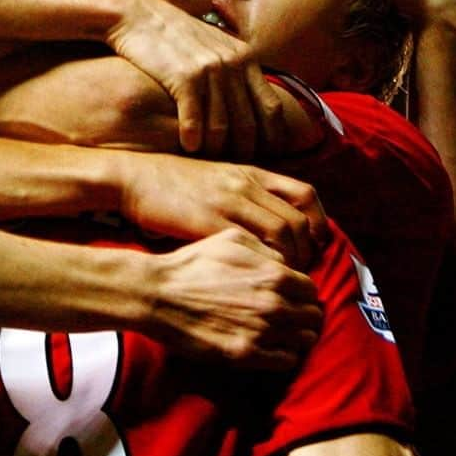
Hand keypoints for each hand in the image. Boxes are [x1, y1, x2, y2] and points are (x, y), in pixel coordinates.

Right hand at [107, 0, 286, 156]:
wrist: (138, 13)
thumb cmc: (173, 34)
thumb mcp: (212, 44)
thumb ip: (232, 68)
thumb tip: (245, 101)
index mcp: (245, 57)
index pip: (272, 106)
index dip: (273, 137)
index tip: (267, 156)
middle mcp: (233, 63)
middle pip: (250, 122)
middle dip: (245, 151)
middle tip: (237, 168)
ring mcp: (210, 69)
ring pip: (223, 125)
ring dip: (216, 150)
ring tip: (209, 161)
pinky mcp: (185, 75)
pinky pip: (195, 119)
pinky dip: (193, 138)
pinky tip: (188, 146)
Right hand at [118, 153, 328, 269]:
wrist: (137, 178)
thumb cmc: (175, 183)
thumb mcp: (220, 178)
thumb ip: (248, 194)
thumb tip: (274, 223)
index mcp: (251, 173)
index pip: (305, 195)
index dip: (319, 223)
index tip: (318, 245)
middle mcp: (246, 185)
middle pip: (298, 220)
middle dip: (308, 252)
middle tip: (303, 273)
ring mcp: (229, 202)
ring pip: (281, 234)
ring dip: (290, 262)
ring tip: (284, 282)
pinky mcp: (209, 222)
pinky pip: (251, 247)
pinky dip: (262, 267)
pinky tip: (258, 282)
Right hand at [147, 228, 322, 369]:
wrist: (159, 294)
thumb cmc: (193, 263)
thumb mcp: (232, 240)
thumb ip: (267, 250)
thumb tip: (285, 264)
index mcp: (275, 275)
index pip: (312, 290)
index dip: (304, 293)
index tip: (294, 297)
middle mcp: (275, 304)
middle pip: (313, 317)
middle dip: (305, 315)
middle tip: (291, 316)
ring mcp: (262, 332)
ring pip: (304, 341)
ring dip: (297, 337)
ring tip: (283, 334)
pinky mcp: (246, 355)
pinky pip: (286, 361)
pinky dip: (284, 355)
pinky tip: (270, 347)